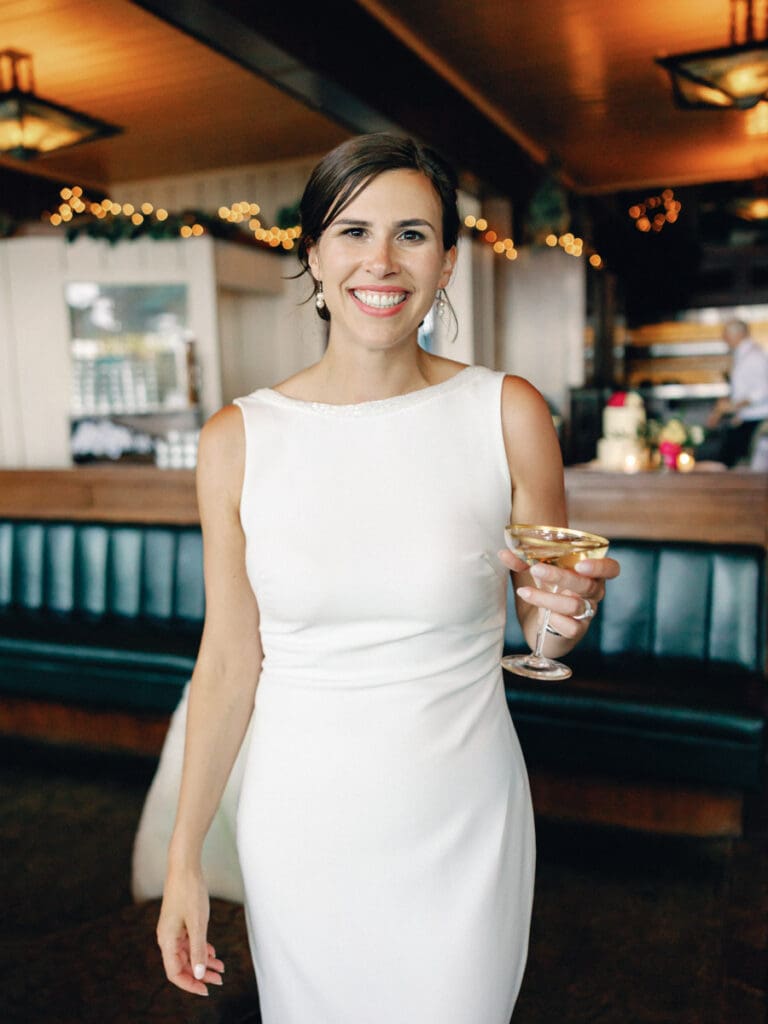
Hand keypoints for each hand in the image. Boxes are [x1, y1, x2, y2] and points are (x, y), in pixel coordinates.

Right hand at [156, 866, 224, 995]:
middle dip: (201, 974)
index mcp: (166, 941)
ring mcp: (173, 930)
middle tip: (220, 979)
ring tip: (221, 968)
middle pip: (182, 965)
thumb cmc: (190, 892)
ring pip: (188, 954)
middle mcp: (167, 938)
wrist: (184, 866)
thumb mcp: (198, 923)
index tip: (207, 989)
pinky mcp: (180, 922)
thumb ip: (198, 950)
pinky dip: (202, 949)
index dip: (190, 984)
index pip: (175, 973)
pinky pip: (189, 942)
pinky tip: (214, 952)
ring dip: (203, 962)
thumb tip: (199, 974)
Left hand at [498, 549, 620, 639]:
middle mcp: (593, 594)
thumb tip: (503, 553)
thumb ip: (522, 562)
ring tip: (524, 592)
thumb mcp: (533, 574)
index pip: (611, 569)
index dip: (600, 567)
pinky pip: (571, 627)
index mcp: (589, 574)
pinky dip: (554, 620)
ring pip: (574, 606)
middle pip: (587, 585)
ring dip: (547, 598)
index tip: (580, 565)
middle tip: (536, 569)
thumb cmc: (543, 591)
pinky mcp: (576, 631)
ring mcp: (586, 614)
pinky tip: (541, 616)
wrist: (537, 626)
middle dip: (560, 576)